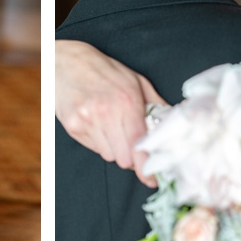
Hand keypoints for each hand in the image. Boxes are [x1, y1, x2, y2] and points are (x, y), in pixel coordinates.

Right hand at [56, 40, 166, 186]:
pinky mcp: (72, 125)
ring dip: (114, 148)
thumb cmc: (104, 70)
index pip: (139, 145)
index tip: (151, 180)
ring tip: (110, 127)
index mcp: (127, 101)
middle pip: (125, 158)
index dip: (146, 166)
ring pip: (109, 155)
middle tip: (129, 140)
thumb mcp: (136, 81)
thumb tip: (174, 126)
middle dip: (131, 155)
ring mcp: (86, 120)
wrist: (66, 60)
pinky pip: (93, 148)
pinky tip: (95, 123)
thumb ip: (156, 105)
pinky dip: (98, 142)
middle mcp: (106, 112)